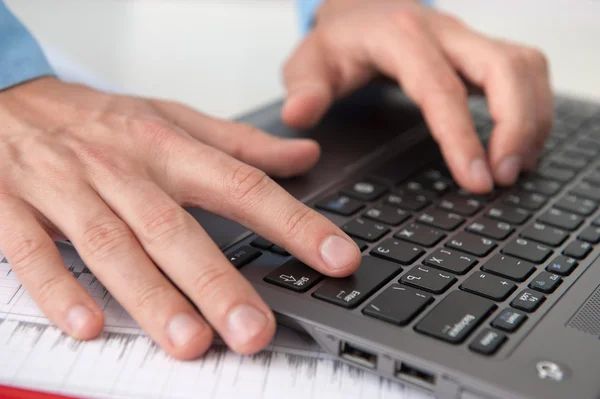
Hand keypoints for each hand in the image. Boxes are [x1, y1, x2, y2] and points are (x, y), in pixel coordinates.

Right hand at [0, 78, 360, 358]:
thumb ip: (238, 143)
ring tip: (189, 341)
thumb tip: (302, 155)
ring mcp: (66, 189)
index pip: (242, 184)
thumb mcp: (170, 118)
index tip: (335, 258)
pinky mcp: (12, 208)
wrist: (4, 98)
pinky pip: (34, 251)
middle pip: (175, 227)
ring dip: (150, 295)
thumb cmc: (94, 118)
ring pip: (112, 245)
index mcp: (166, 147)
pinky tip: (89, 324)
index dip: (293, 222)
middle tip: (254, 329)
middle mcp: (122, 169)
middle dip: (217, 281)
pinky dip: (59, 288)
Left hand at [282, 0, 552, 192]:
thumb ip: (304, 90)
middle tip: (505, 177)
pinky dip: (533, 108)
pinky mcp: (480, 51)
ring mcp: (467, 39)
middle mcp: (444, 32)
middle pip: (505, 67)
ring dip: (533, 118)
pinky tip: (520, 145)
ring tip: (517, 168)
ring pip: (525, 66)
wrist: (361, 10)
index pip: (441, 88)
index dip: (462, 136)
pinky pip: (525, 71)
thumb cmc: (338, 42)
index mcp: (400, 37)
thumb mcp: (309, 63)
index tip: (476, 180)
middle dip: (517, 125)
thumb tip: (300, 116)